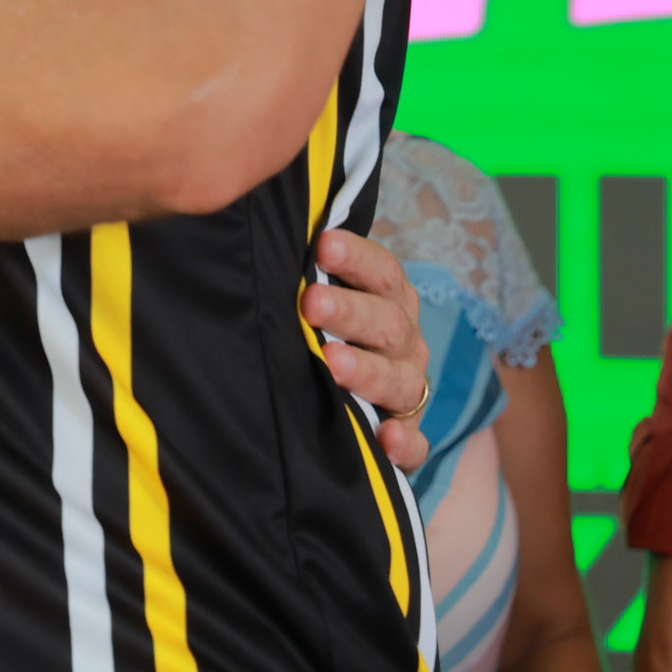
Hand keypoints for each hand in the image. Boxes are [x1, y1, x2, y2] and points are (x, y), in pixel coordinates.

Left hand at [310, 228, 432, 470]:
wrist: (348, 384)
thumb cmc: (322, 323)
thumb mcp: (320, 292)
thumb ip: (305, 269)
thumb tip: (255, 228)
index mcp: (389, 298)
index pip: (381, 272)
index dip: (356, 257)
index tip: (323, 245)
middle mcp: (404, 340)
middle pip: (387, 323)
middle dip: (350, 312)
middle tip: (311, 303)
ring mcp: (408, 386)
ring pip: (400, 380)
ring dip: (368, 372)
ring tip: (333, 363)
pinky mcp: (407, 434)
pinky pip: (415, 443)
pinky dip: (404, 443)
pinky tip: (385, 439)